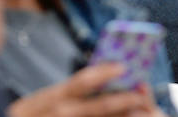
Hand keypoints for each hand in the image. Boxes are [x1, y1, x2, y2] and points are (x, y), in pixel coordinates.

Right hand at [8, 63, 159, 116]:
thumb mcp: (34, 105)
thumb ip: (60, 96)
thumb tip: (96, 79)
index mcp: (44, 101)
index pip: (78, 83)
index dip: (103, 73)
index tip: (123, 66)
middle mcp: (53, 116)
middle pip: (95, 108)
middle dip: (122, 101)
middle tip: (143, 94)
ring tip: (141, 112)